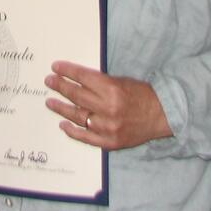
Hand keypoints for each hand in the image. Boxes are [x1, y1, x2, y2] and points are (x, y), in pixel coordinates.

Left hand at [44, 60, 172, 150]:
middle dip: (60, 87)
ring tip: (50, 102)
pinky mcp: (109, 142)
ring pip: (77, 117)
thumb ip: (99, 82)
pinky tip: (63, 124)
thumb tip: (75, 80)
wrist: (162, 116)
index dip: (67, 72)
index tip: (55, 68)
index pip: (82, 78)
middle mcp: (108, 109)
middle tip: (49, 82)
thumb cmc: (141, 95)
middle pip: (76, 96)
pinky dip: (73, 131)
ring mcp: (108, 128)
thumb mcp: (121, 81)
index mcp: (112, 90)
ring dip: (61, 108)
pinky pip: (85, 137)